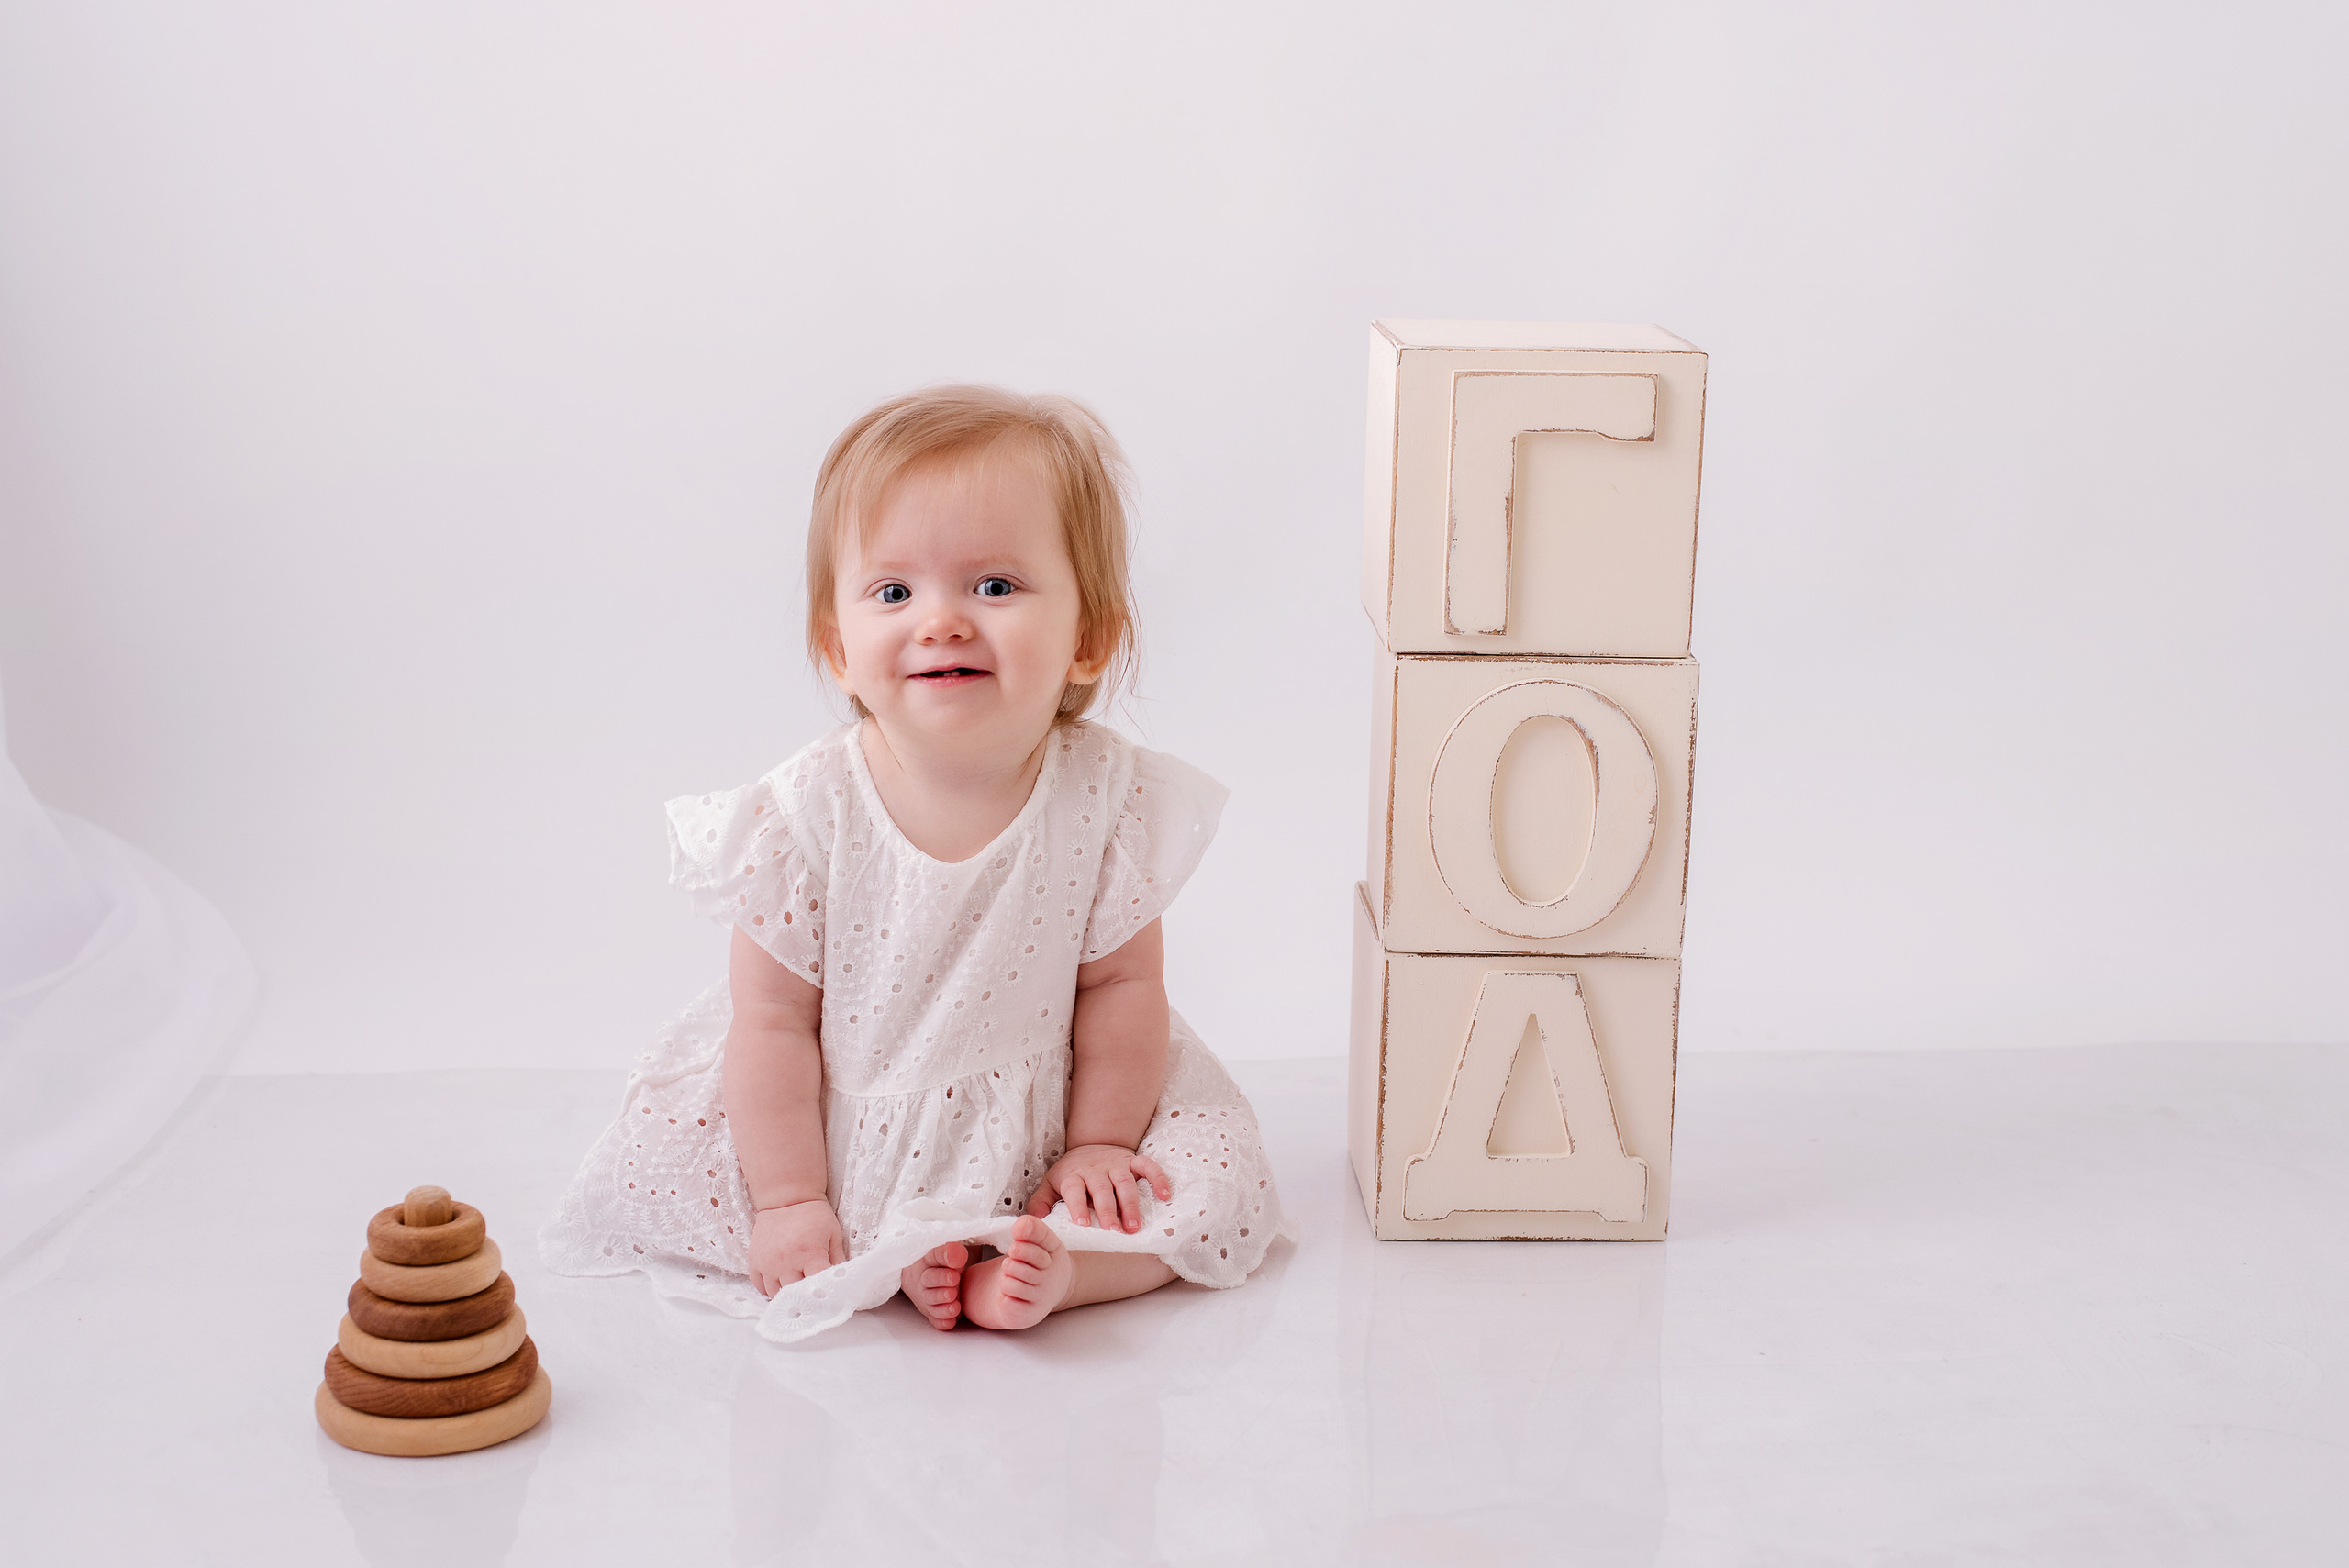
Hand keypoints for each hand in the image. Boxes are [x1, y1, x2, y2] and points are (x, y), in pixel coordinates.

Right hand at [747, 1198, 846, 1295]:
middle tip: (810, 1296)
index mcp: (810, 1254)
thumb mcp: (833, 1234)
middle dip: (804, 1298)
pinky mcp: (755, 1260)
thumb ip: (839, 1260)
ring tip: (795, 1288)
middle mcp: (787, 1261)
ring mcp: (768, 1262)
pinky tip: (779, 1283)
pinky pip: (759, 1286)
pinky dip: (769, 1289)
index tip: (827, 1298)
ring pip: (775, 1294)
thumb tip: (843, 1283)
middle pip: (795, 1295)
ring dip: (786, 1295)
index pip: (816, 1287)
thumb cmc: (814, 1216)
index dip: (823, 1295)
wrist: (787, 1197)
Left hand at [1025, 1144, 1171, 1233]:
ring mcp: (1116, 1164)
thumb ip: (1041, 1202)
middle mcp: (1095, 1169)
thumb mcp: (1050, 1184)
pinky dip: (1157, 1178)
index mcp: (1073, 1176)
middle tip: (1115, 1232)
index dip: (1078, 1206)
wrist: (1091, 1145)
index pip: (1075, 1190)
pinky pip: (1148, 1166)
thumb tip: (1032, 1222)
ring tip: (1135, 1226)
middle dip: (1108, 1211)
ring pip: (1125, 1182)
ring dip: (1131, 1203)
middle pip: (1102, 1189)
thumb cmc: (1071, 1173)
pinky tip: (1165, 1195)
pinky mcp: (1132, 1160)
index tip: (1082, 1224)